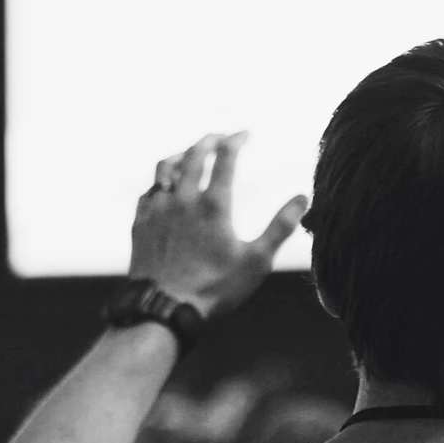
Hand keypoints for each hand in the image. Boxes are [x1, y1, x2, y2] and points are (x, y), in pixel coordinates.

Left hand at [129, 132, 308, 319]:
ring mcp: (158, 209)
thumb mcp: (256, 261)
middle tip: (221, 137)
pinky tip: (166, 188)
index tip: (246, 134)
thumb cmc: (215, 289)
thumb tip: (303, 199)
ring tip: (191, 154)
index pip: (226, 156)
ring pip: (166, 167)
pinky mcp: (140, 222)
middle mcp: (183, 199)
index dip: (237, 139)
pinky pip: (149, 191)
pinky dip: (161, 182)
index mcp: (214, 204)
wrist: (164, 308)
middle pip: (195, 153)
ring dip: (182, 154)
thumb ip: (280, 227)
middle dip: (210, 140)